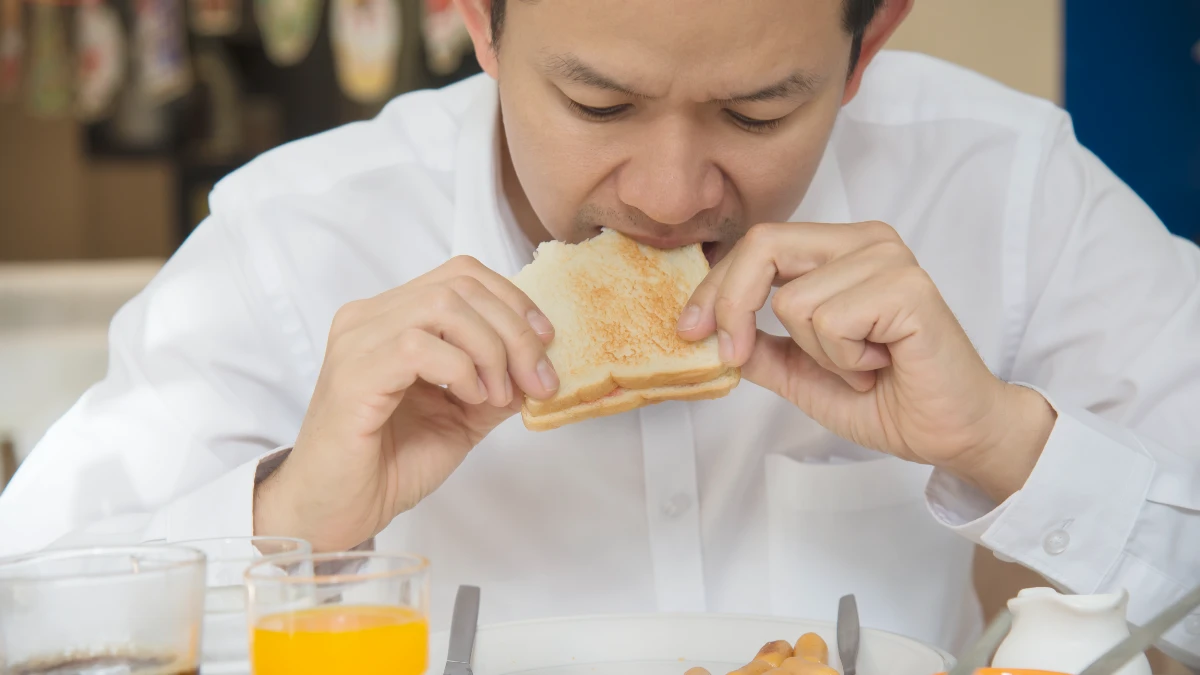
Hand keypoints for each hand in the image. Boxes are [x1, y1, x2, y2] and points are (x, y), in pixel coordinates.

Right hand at [254, 256, 558, 550]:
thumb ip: (497, 384)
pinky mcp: (353, 374)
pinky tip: (468, 400)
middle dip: (514, 329)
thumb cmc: (388, 466)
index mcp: (392, 318)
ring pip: (443, 306)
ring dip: (490, 349)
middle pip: (459, 285)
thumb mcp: (462, 418)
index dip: (512, 301)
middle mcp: (369, 318)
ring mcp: (357, 341)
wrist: (336, 513)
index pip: (461, 275)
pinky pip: (419, 346)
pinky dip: (460, 370)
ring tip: (497, 395)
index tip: (546, 343)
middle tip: (537, 380)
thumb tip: (542, 365)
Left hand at [677, 222, 1054, 500]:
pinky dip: (844, 360)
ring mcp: (889, 259)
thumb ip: (757, 345)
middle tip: (734, 355)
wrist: (950, 432)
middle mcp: (866, 241)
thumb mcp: (800, 372)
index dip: (713, 287)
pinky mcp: (908, 289)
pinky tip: (879, 365)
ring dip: (817, 354)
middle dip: (732, 306)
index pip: (758, 244)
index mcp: (841, 250)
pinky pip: (830, 321)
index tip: (688, 330)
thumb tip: (704, 330)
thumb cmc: (888, 398)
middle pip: (764, 245)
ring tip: (859, 366)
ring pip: (794, 300)